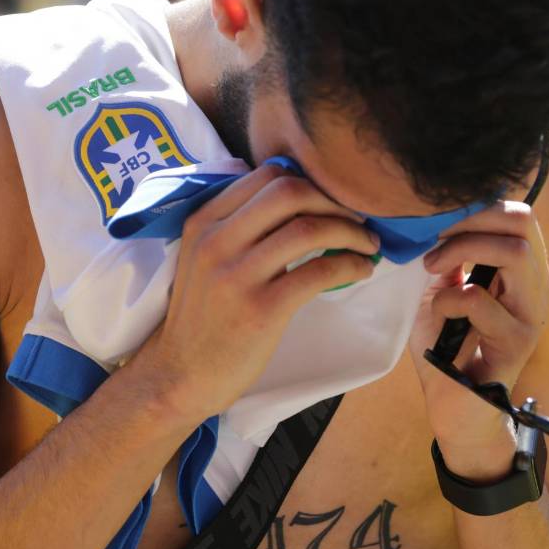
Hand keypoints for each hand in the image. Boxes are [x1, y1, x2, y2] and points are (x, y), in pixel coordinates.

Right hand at [139, 162, 378, 423]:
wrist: (180, 374)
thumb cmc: (204, 315)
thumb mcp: (206, 257)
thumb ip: (240, 226)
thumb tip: (303, 201)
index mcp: (204, 220)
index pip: (267, 175)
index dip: (310, 181)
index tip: (332, 200)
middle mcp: (216, 240)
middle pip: (289, 192)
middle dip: (334, 200)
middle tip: (358, 218)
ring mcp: (237, 274)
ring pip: (308, 229)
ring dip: (351, 232)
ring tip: (368, 245)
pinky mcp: (261, 309)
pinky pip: (319, 271)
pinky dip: (350, 265)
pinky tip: (361, 270)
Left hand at [406, 200, 548, 480]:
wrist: (456, 407)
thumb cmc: (449, 347)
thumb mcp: (445, 291)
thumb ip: (452, 258)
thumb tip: (441, 218)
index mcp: (523, 272)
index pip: (519, 215)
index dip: (478, 207)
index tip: (438, 223)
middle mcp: (536, 288)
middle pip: (522, 222)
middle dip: (470, 221)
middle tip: (435, 243)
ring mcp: (530, 316)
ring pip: (513, 253)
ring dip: (461, 252)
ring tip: (433, 269)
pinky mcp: (515, 344)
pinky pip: (479, 301)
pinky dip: (448, 299)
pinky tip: (439, 315)